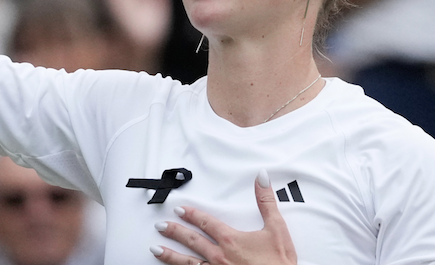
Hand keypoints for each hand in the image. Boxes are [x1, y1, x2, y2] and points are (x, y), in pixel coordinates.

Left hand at [150, 171, 296, 264]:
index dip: (192, 215)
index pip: (206, 223)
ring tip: (156, 249)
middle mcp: (219, 257)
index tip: (181, 209)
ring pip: (187, 263)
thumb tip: (261, 179)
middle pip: (191, 241)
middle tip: (161, 226)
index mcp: (231, 240)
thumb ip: (266, 202)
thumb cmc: (279, 264)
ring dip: (170, 255)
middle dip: (174, 232)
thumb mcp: (277, 229)